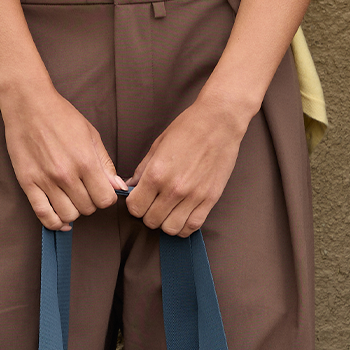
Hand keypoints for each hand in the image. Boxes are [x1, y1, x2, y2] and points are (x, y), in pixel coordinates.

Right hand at [0, 79, 123, 230]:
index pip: (105, 200)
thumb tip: (117, 187)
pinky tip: (61, 220)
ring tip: (72, 199)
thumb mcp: (91, 135)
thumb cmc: (61, 116)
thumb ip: (105, 164)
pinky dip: (54, 223)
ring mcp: (45, 180)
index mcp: (85, 161)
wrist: (28, 104)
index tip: (101, 190)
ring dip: (74, 212)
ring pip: (67, 215)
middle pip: (87, 209)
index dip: (106, 197)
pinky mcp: (28, 183)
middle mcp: (66, 175)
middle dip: (90, 203)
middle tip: (85, 191)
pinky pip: (43, 214)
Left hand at [124, 95, 248, 235]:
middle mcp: (173, 188)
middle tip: (153, 204)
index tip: (139, 199)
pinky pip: (193, 226)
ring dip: (166, 222)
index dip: (134, 205)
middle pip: (151, 221)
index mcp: (156, 173)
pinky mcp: (210, 198)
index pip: (135, 208)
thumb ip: (143, 170)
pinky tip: (182, 215)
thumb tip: (130, 186)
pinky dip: (184, 226)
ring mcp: (193, 196)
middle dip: (148, 214)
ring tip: (168, 210)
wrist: (219, 122)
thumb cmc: (188, 128)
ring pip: (170, 228)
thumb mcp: (157, 145)